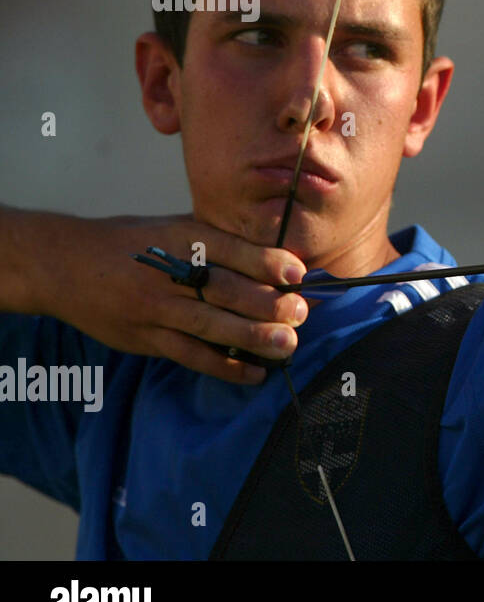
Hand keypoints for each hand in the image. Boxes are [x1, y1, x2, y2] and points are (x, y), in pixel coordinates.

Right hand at [37, 212, 308, 383]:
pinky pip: (190, 355)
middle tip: (300, 313)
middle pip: (224, 289)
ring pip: (210, 326)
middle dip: (266, 303)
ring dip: (253, 338)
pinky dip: (224, 366)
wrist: (63, 264)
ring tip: (288, 344)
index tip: (297, 273)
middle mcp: (169, 273)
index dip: (266, 262)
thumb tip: (278, 258)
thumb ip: (219, 240)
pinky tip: (254, 373)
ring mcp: (155, 308)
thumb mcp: (174, 228)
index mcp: (181, 238)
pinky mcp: (145, 338)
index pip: (229, 250)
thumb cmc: (132, 243)